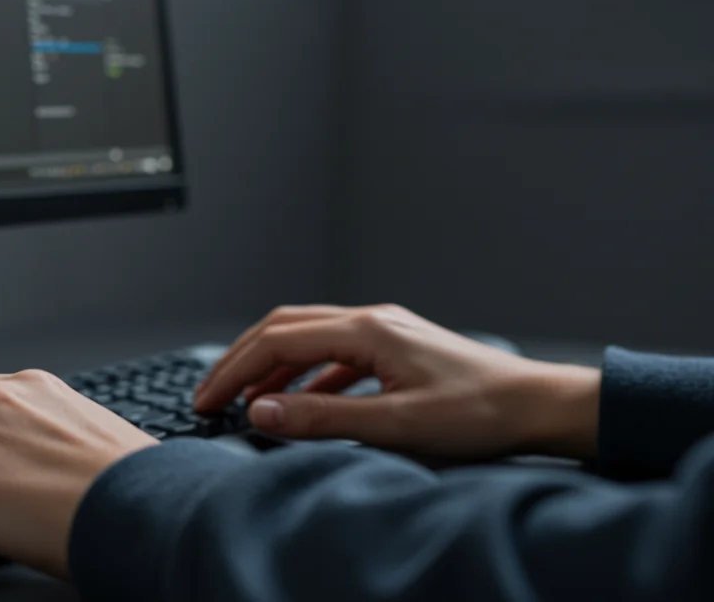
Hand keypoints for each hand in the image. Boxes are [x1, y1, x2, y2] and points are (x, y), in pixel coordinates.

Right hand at [194, 305, 600, 460]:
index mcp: (366, 330)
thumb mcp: (395, 424)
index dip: (234, 372)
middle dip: (241, 361)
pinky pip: (333, 354)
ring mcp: (384, 330)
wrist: (538, 405)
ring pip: (307, 337)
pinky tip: (299, 404)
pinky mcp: (396, 347)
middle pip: (284, 327)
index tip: (206, 401)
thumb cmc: (480, 414)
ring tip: (246, 402)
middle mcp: (371, 319)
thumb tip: (259, 412)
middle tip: (210, 395)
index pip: (277, 341)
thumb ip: (322, 418)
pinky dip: (304, 376)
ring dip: (270, 368)